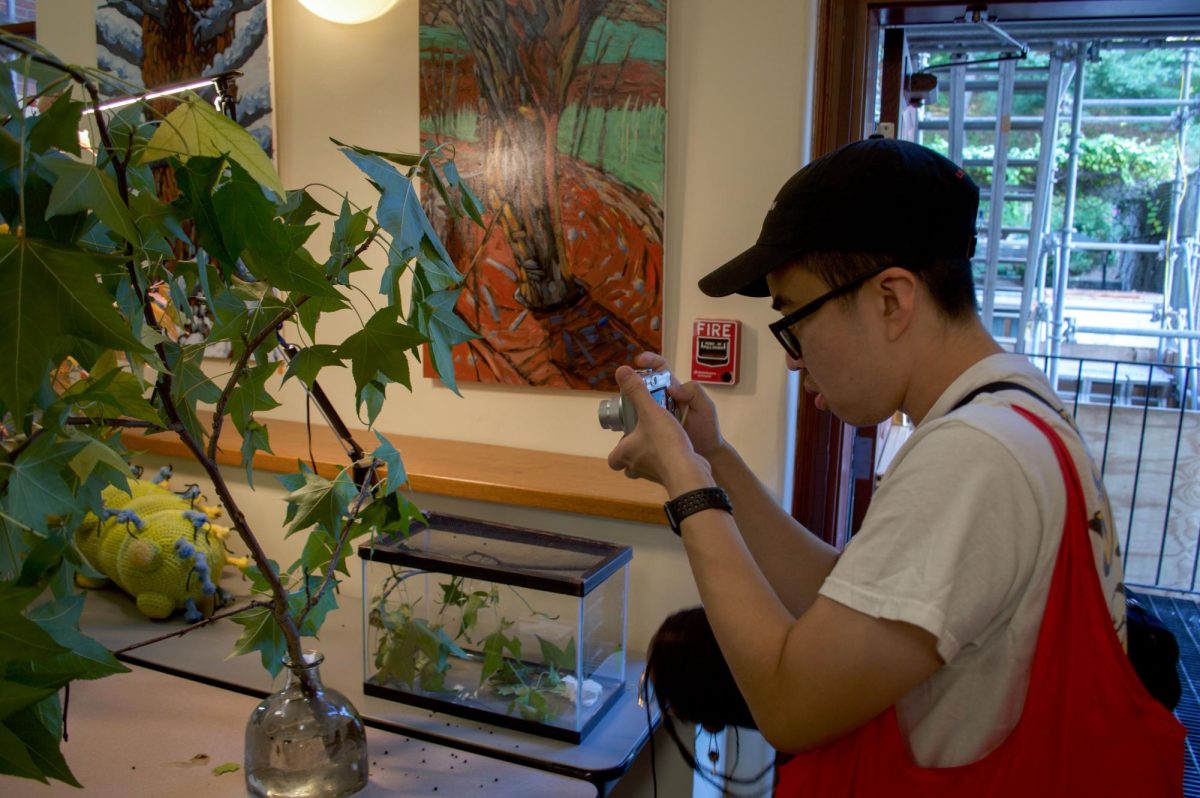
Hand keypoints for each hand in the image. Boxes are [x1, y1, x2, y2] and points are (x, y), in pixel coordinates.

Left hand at [607, 364, 713, 496]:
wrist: (687, 470)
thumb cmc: (665, 442)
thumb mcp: (650, 410)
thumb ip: (637, 391)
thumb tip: (621, 371)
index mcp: (626, 453)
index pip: (613, 458)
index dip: (617, 449)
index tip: (625, 438)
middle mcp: (636, 467)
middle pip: (628, 465)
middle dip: (633, 454)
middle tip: (643, 439)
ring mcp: (652, 475)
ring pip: (645, 468)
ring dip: (650, 458)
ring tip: (660, 442)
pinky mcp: (668, 478)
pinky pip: (662, 471)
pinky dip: (666, 462)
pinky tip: (676, 450)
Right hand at [629, 352, 726, 460]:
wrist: (707, 455)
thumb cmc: (707, 428)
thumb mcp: (706, 406)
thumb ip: (693, 392)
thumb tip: (671, 387)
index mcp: (675, 390)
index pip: (660, 369)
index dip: (649, 362)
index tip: (639, 361)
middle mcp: (662, 400)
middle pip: (644, 386)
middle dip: (633, 384)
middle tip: (626, 389)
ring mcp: (655, 416)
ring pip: (638, 405)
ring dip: (629, 405)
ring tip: (623, 410)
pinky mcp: (651, 431)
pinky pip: (637, 424)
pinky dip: (630, 424)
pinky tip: (627, 430)